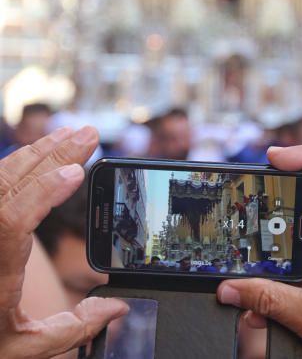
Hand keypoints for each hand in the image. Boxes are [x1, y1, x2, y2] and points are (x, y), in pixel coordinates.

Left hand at [0, 127, 127, 358]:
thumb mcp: (23, 348)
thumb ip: (73, 329)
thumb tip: (117, 308)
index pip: (13, 220)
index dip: (45, 192)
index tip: (76, 173)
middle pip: (11, 185)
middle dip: (54, 156)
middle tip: (89, 134)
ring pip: (0, 176)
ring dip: (38, 152)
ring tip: (69, 135)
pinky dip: (18, 162)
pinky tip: (40, 152)